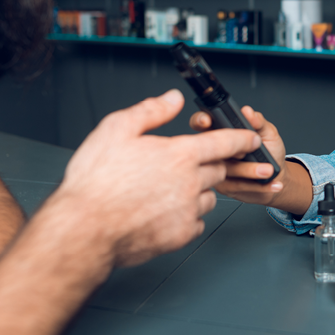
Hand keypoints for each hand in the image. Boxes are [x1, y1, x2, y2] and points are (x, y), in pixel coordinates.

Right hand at [55, 89, 262, 266]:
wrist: (83, 230)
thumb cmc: (94, 182)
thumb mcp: (116, 129)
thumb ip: (151, 111)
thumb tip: (172, 99)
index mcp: (179, 155)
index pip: (224, 142)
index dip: (241, 137)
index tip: (251, 138)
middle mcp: (190, 183)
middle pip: (218, 169)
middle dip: (211, 164)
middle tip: (187, 165)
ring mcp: (187, 211)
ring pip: (208, 197)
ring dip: (199, 191)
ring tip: (169, 190)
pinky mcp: (180, 235)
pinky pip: (196, 222)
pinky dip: (188, 216)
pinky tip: (165, 211)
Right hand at [189, 105, 296, 208]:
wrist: (278, 177)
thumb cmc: (271, 152)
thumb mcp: (268, 132)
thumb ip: (259, 121)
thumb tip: (248, 112)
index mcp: (223, 132)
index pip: (203, 123)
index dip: (200, 120)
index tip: (207, 121)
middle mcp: (216, 150)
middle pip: (209, 148)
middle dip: (231, 150)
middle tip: (247, 152)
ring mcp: (217, 169)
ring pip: (225, 169)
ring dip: (249, 169)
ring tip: (267, 169)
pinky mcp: (224, 186)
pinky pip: (235, 184)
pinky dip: (255, 184)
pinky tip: (268, 181)